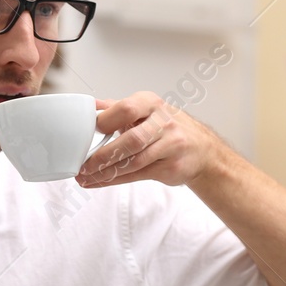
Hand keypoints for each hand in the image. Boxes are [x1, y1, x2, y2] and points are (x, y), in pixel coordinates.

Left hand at [75, 92, 222, 187]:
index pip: (125, 109)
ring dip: (106, 172)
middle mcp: (164, 122)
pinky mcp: (172, 166)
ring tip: (85, 177)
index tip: (84, 134)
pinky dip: (115, 180)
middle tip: (83, 165)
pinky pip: (138, 175)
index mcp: (151, 103)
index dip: (104, 122)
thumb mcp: (145, 110)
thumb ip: (117, 108)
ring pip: (134, 161)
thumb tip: (89, 105)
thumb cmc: (166, 128)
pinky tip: (99, 182)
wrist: (203, 150)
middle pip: (131, 139)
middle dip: (104, 155)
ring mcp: (171, 144)